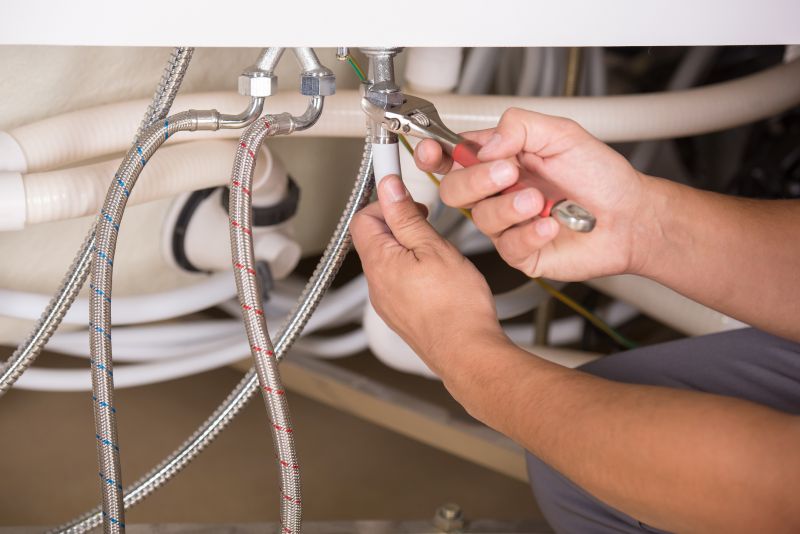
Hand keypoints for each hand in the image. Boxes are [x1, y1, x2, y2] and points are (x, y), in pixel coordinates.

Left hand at [350, 175, 505, 380]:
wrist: (468, 353)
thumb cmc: (456, 308)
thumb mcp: (434, 248)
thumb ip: (407, 217)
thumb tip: (389, 190)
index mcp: (379, 262)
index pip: (363, 218)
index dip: (385, 202)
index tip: (406, 195)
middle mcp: (376, 284)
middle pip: (375, 239)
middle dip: (399, 224)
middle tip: (427, 223)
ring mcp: (387, 302)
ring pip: (389, 261)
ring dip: (408, 247)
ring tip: (437, 252)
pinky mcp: (400, 314)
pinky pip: (399, 282)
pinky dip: (413, 270)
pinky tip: (438, 276)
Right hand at [414, 108, 652, 280]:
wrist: (630, 217)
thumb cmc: (600, 177)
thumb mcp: (562, 134)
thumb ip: (520, 127)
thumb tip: (485, 145)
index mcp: (501, 159)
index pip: (454, 155)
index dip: (435, 153)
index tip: (433, 151)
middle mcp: (497, 193)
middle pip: (453, 189)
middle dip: (476, 180)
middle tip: (509, 172)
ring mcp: (506, 224)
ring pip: (479, 218)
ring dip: (509, 206)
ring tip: (540, 200)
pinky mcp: (520, 252)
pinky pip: (507, 246)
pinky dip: (528, 233)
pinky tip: (550, 225)